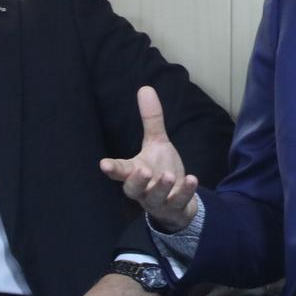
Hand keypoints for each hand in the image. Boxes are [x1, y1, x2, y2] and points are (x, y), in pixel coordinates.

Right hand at [100, 86, 198, 232]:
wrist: (177, 202)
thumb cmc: (160, 170)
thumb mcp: (157, 144)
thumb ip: (151, 120)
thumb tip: (145, 88)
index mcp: (135, 172)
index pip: (120, 171)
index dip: (112, 168)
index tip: (104, 164)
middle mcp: (143, 189)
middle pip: (133, 189)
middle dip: (137, 181)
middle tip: (142, 171)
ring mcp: (159, 201)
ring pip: (156, 197)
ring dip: (162, 187)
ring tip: (168, 176)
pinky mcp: (176, 207)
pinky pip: (180, 201)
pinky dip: (186, 191)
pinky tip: (192, 179)